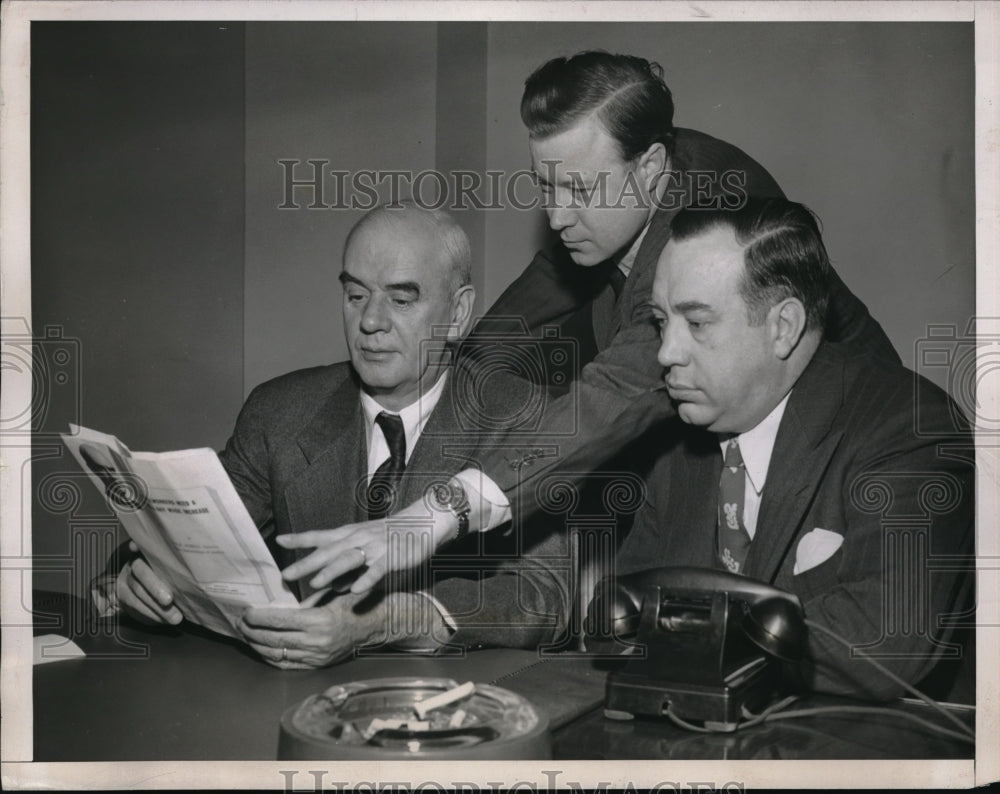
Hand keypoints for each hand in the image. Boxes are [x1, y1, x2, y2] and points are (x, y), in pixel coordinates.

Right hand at [115, 552, 182, 625]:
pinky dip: (150, 614)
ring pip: (137, 592)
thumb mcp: (174, 567)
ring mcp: (126, 578)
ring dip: (156, 607)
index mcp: (149, 552)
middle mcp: (134, 562)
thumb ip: (178, 564)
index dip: (138, 545)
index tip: (136, 547)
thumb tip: (199, 568)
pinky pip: (134, 605)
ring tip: (175, 617)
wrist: (144, 590)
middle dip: (155, 587)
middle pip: (141, 572)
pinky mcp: (122, 594)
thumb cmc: (169, 575)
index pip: (144, 545)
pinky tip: (163, 620)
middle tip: (169, 601)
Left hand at [238, 591, 391, 668]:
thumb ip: (308, 598)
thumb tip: (279, 600)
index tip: (247, 612)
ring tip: (246, 636)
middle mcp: (317, 641)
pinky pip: (288, 664)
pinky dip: (271, 658)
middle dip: (252, 632)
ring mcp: (317, 656)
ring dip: (258, 645)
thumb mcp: (333, 592)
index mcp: (320, 621)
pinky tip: (261, 650)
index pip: (281, 621)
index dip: (260, 617)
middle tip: (240, 623)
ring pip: (278, 654)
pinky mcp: (318, 664)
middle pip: (275, 639)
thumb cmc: (355, 602)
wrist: (376, 623)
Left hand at [276, 497, 456, 593]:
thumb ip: (348, 563)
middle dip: (306, 563)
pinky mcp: (391, 557)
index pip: (320, 535)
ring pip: (348, 559)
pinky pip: (377, 570)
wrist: (422, 522)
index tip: (279, 541)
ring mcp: (374, 548)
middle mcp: (358, 539)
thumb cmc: (390, 535)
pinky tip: (357, 591)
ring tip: (315, 583)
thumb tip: (333, 585)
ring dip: (331, 571)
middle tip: (285, 576)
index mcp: (349, 534)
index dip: (299, 538)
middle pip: (327, 551)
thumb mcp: (365, 542)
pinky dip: (366, 579)